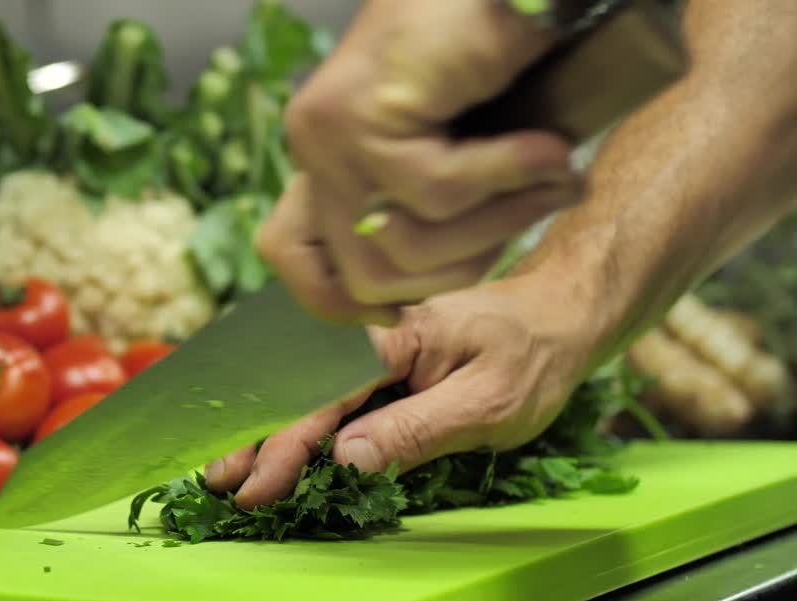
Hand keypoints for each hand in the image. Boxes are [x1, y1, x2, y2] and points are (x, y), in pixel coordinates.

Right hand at [203, 275, 603, 508]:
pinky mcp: (380, 363)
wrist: (560, 312)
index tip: (256, 491)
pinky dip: (293, 418)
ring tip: (227, 467)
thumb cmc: (533, 357)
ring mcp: (371, 349)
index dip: (284, 450)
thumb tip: (346, 458)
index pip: (321, 400)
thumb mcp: (489, 403)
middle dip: (253, 438)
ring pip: (305, 391)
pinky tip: (271, 442)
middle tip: (217, 481)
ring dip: (264, 430)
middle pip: (297, 392)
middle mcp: (367, 338)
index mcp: (388, 339)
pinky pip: (326, 391)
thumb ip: (418, 429)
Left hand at [265, 0, 582, 322]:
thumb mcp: (463, 152)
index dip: (344, 302)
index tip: (409, 305)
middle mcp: (315, 147)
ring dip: (497, 222)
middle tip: (532, 213)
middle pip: (365, 277)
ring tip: (553, 175)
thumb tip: (418, 300)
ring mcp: (327, 133)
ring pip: (402, 244)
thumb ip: (438, 210)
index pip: (294, 259)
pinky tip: (549, 150)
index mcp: (328, 160)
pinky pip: (434, 189)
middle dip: (463, 265)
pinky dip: (506, 175)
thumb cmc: (496, 48)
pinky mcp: (355, 113)